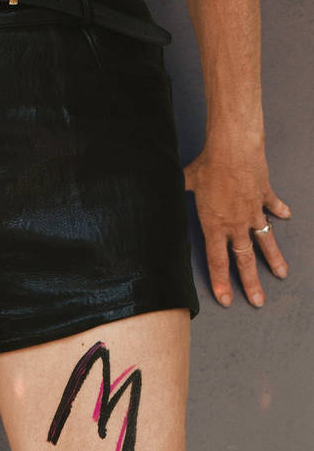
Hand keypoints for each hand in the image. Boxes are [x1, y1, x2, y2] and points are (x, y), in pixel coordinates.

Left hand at [184, 143, 290, 307]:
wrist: (234, 148)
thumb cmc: (207, 166)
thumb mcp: (186, 183)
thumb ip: (178, 191)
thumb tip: (165, 188)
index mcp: (214, 226)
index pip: (217, 261)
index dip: (221, 282)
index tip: (227, 300)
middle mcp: (235, 224)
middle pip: (244, 260)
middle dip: (251, 283)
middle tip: (258, 301)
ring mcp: (253, 212)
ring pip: (265, 242)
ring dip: (273, 259)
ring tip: (280, 275)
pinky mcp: (265, 196)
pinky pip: (272, 207)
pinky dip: (279, 212)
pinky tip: (285, 217)